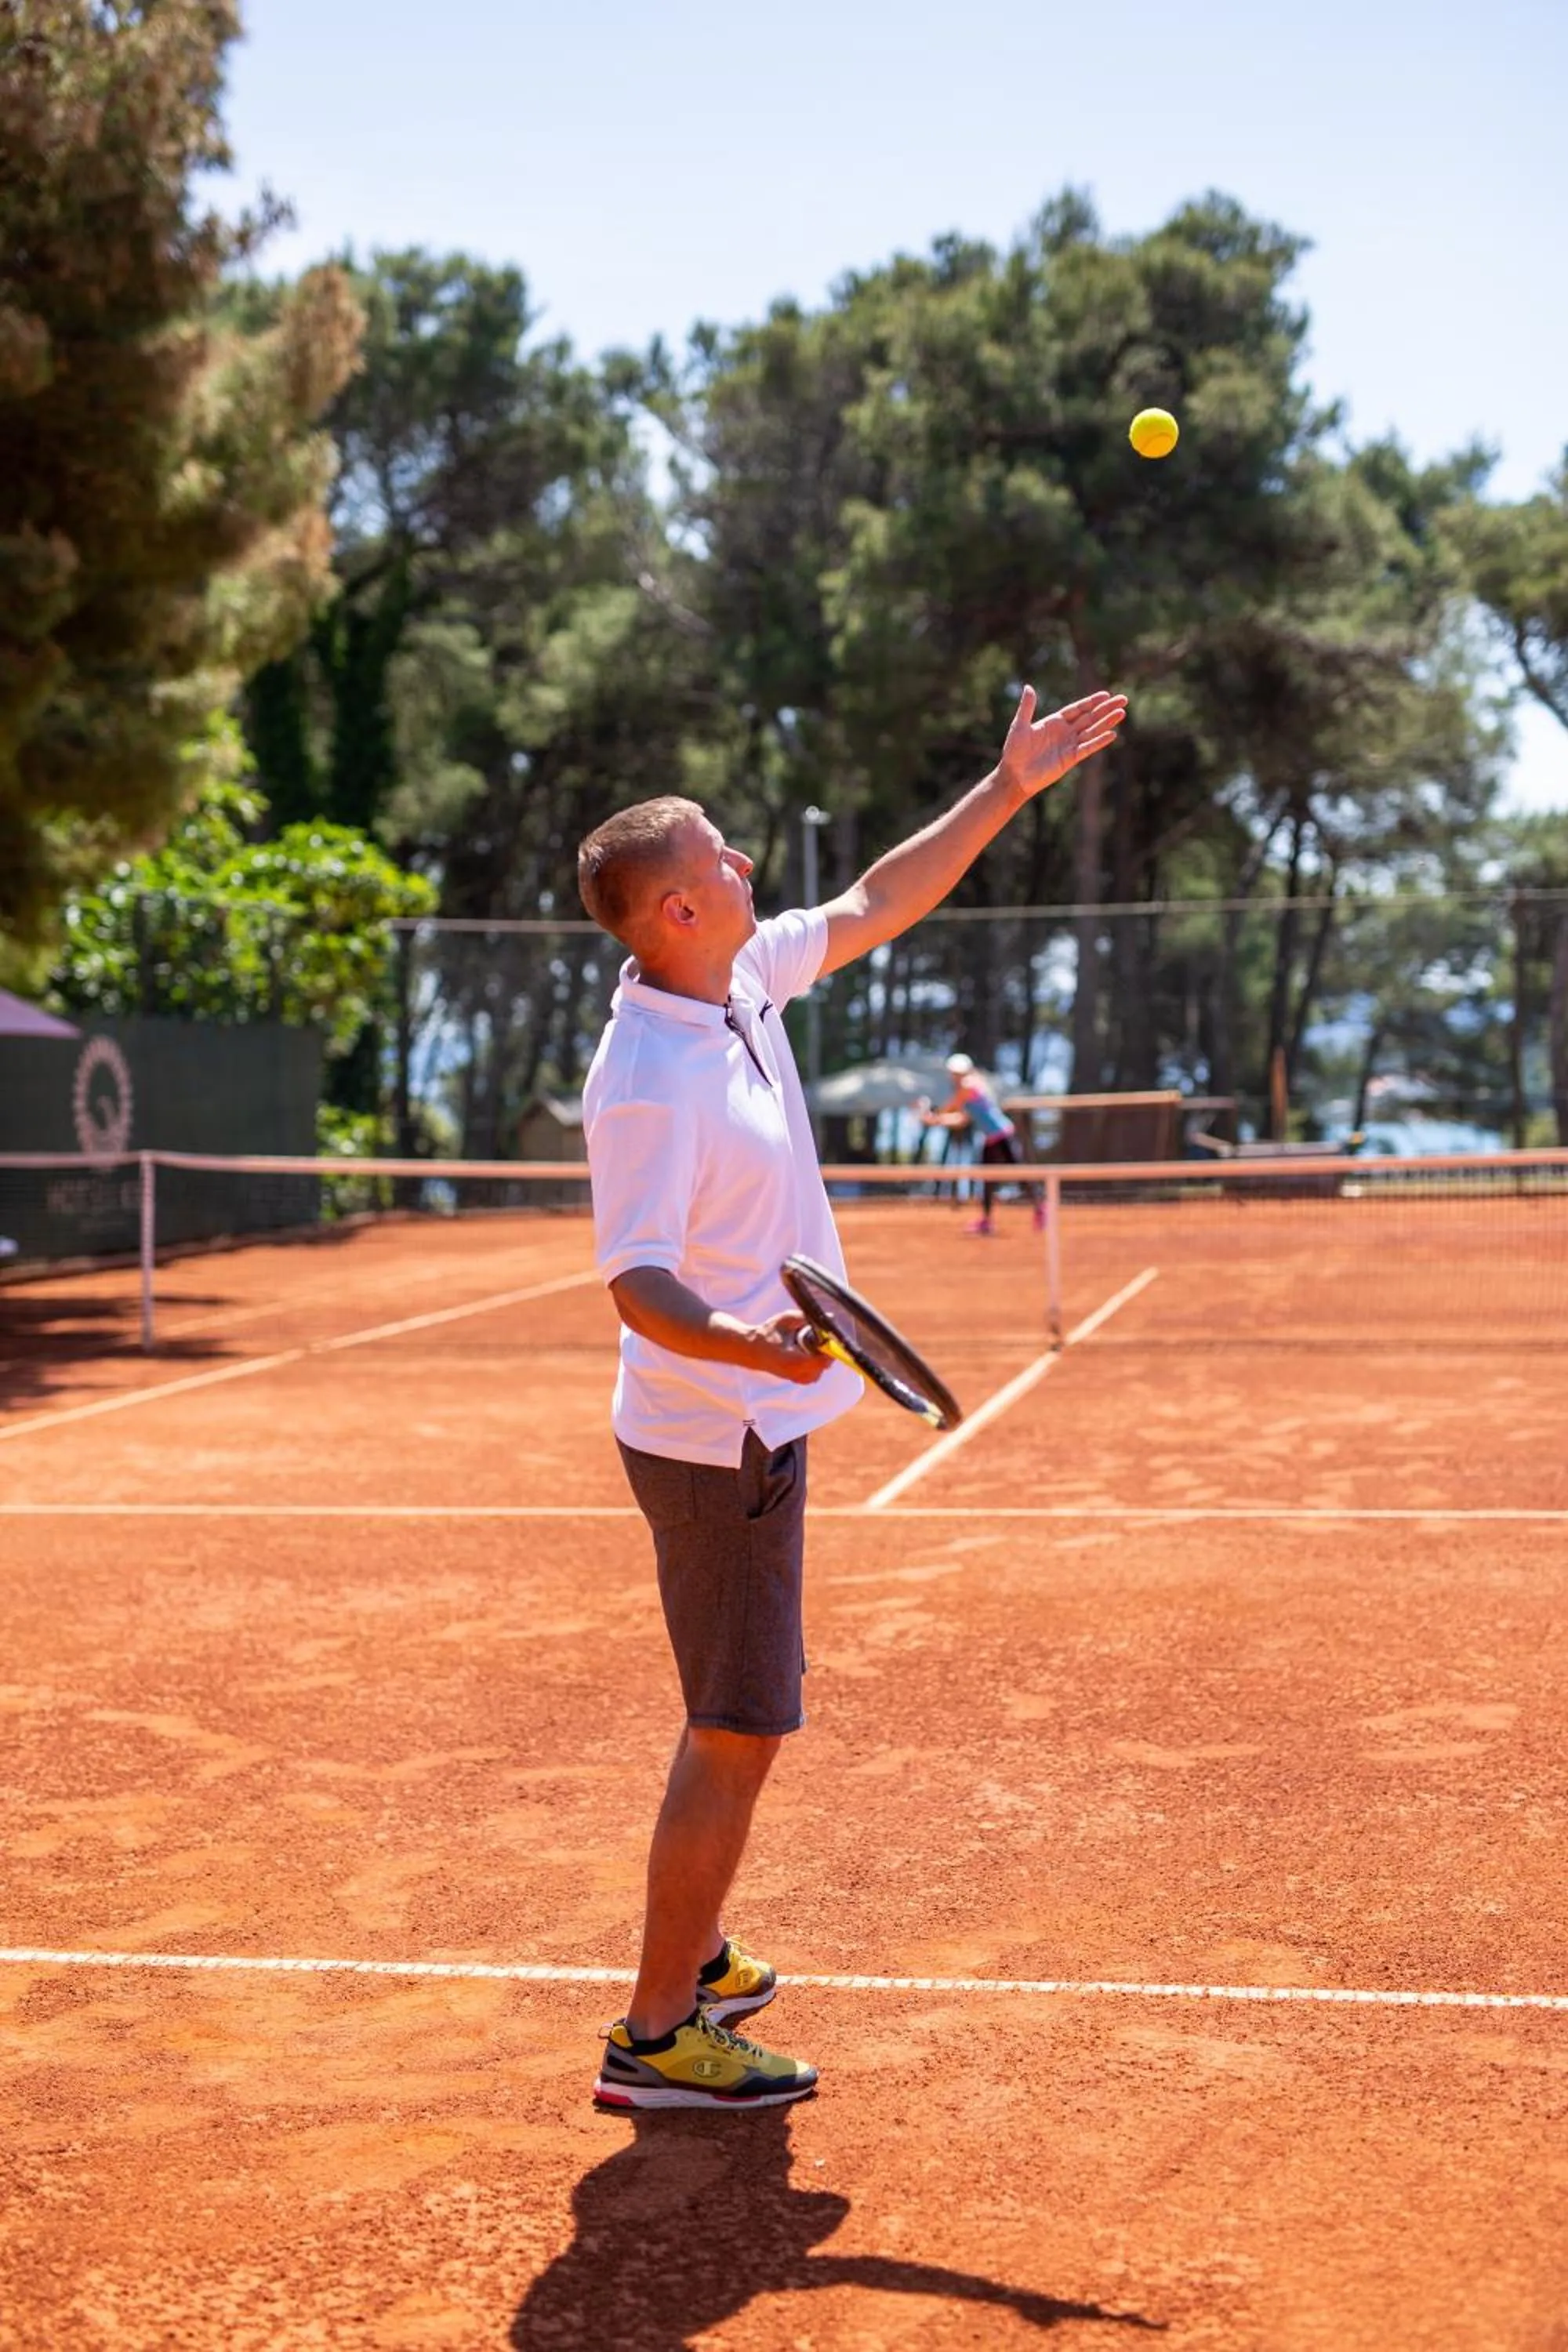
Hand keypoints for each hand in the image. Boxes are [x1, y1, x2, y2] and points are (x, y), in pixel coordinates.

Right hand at [748, 1311, 831, 1384]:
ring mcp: (796, 1378)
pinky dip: (814, 1364)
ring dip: (820, 1358)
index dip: (830, 1348)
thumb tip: (829, 1317)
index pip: (823, 1360)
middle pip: (824, 1365)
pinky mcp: (796, 1380)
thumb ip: (806, 1317)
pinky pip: (814, 1374)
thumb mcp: (786, 1320)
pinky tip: (807, 1353)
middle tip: (820, 1338)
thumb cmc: (768, 1334)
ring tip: (811, 1345)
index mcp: (794, 1361)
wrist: (752, 1350)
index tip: (828, 1337)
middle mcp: (796, 1373)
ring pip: (820, 1370)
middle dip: (826, 1351)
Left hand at [997, 684, 1126, 800]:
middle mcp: (1065, 732)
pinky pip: (1087, 748)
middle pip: (1090, 717)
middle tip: (1123, 699)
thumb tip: (1028, 687)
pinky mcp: (1070, 759)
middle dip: (1106, 709)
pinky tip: (1112, 734)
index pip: (1078, 709)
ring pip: (1092, 731)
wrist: (1015, 775)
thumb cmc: (1015, 751)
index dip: (1091, 702)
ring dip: (1107, 722)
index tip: (1106, 695)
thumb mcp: (1019, 726)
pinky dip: (1099, 741)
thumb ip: (1026, 708)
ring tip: (1121, 713)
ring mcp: (1069, 745)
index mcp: (1055, 722)